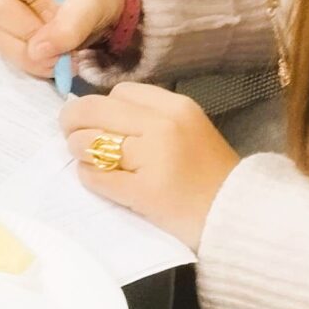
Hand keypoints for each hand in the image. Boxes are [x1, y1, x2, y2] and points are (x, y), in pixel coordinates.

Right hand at [0, 0, 123, 79]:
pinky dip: (29, 60)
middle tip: (63, 39)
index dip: (39, 2)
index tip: (61, 13)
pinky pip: (2, 48)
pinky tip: (50, 58)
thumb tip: (39, 50)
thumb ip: (71, 23)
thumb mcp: (92, 3)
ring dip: (32, 52)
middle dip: (35, 31)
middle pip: (1, 5)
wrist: (92, 7)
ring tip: (61, 55)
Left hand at [62, 84, 239, 249]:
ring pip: (90, 142)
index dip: (101, 106)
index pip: (120, 92)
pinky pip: (97, 177)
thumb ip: (150, 118)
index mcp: (176, 106)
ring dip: (79, 150)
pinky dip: (89, 177)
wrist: (237, 216)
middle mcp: (164, 126)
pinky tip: (97, 179)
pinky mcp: (144, 192)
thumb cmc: (209, 175)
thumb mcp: (188, 130)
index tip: (97, 120)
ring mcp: (153, 158)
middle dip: (73, 121)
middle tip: (71, 135)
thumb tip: (96, 113)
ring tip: (89, 159)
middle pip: (95, 110)